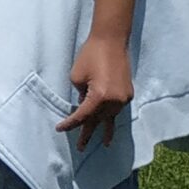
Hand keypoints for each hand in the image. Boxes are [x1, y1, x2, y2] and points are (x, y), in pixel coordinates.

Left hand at [57, 34, 134, 148]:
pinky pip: (117, 108)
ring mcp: (123, 98)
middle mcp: (114, 101)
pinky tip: (108, 122)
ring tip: (103, 142)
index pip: (82, 116)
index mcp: (99, 97)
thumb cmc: (90, 55)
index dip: (70, 124)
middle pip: (98, 121)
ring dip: (104, 128)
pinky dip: (111, 115)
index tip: (60, 129)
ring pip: (110, 117)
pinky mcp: (128, 93)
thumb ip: (80, 94)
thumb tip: (84, 104)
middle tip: (81, 148)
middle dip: (88, 134)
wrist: (111, 41)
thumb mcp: (77, 76)